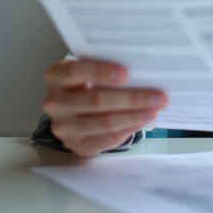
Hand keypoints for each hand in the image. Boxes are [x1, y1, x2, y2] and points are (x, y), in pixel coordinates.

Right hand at [42, 58, 166, 156]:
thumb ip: (107, 68)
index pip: (76, 71)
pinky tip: (142, 121)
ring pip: (103, 122)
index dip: (101, 72)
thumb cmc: (86, 82)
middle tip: (158, 96)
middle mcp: (55, 102)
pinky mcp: (75, 144)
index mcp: (56, 76)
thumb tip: (142, 72)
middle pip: (96, 100)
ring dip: (133, 117)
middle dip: (132, 98)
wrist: (73, 108)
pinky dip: (127, 130)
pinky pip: (105, 139)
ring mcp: (63, 126)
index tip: (126, 73)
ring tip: (154, 110)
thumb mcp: (89, 69)